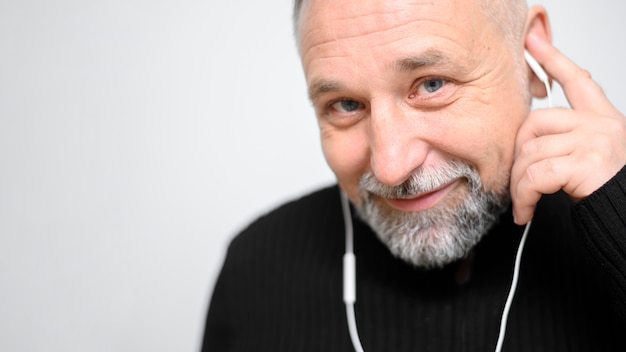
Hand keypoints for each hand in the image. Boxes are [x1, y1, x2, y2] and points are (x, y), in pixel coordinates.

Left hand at [511, 33, 625, 224]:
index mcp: (603, 119)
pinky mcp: (587, 162)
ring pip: (531, 152)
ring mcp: (595, 140)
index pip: (577, 80)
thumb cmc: (609, 194)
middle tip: (517, 181)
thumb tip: (528, 141)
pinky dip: (523, 196)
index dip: (553, 59)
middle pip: (535, 122)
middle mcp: (602, 124)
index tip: (533, 42)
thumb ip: (567, 141)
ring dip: (518, 185)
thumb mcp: (591, 158)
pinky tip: (525, 211)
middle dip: (518, 155)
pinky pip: (535, 175)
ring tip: (522, 203)